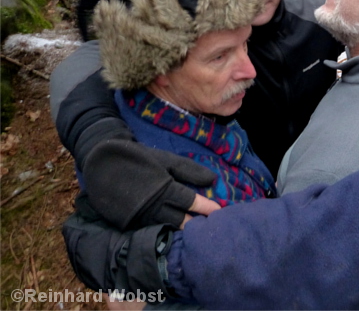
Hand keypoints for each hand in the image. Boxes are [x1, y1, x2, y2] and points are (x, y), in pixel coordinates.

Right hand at [83, 140, 216, 229]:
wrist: (104, 162)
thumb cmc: (140, 159)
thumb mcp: (166, 160)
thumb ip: (188, 170)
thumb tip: (212, 180)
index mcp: (164, 188)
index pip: (190, 202)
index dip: (206, 207)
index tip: (219, 212)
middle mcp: (153, 206)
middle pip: (180, 221)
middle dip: (196, 225)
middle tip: (212, 229)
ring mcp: (140, 217)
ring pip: (166, 228)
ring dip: (181, 231)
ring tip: (196, 234)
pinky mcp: (129, 224)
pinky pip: (150, 231)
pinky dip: (164, 232)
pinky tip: (174, 234)